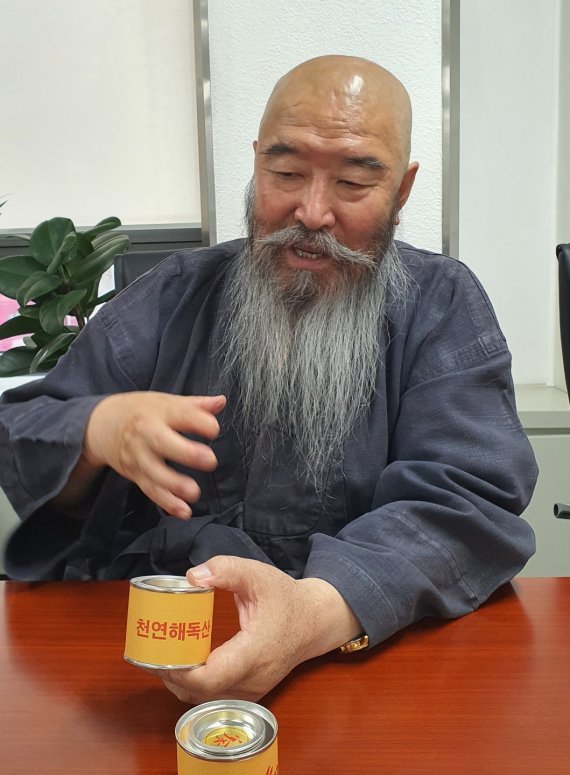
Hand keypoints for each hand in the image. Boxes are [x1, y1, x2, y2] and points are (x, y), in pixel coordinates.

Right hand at [79, 392, 224, 517]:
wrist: (103, 424)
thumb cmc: (143, 411)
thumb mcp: (166, 401)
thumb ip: (196, 405)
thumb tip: (221, 402)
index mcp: (158, 411)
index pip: (179, 413)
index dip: (198, 421)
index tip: (213, 429)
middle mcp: (146, 433)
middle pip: (162, 443)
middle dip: (186, 453)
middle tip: (209, 461)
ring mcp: (139, 456)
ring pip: (154, 472)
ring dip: (174, 484)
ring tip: (195, 492)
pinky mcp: (136, 475)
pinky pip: (151, 490)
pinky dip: (166, 503)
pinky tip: (183, 511)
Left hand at [160, 555, 361, 702]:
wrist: (315, 621)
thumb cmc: (286, 597)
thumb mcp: (257, 574)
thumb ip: (226, 570)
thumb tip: (193, 576)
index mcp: (255, 652)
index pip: (211, 678)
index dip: (181, 671)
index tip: (160, 653)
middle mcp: (254, 679)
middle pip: (202, 693)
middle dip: (172, 676)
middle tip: (152, 652)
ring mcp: (253, 691)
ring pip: (206, 700)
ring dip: (181, 684)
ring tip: (163, 658)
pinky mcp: (251, 693)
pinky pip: (216, 698)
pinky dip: (195, 687)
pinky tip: (184, 666)